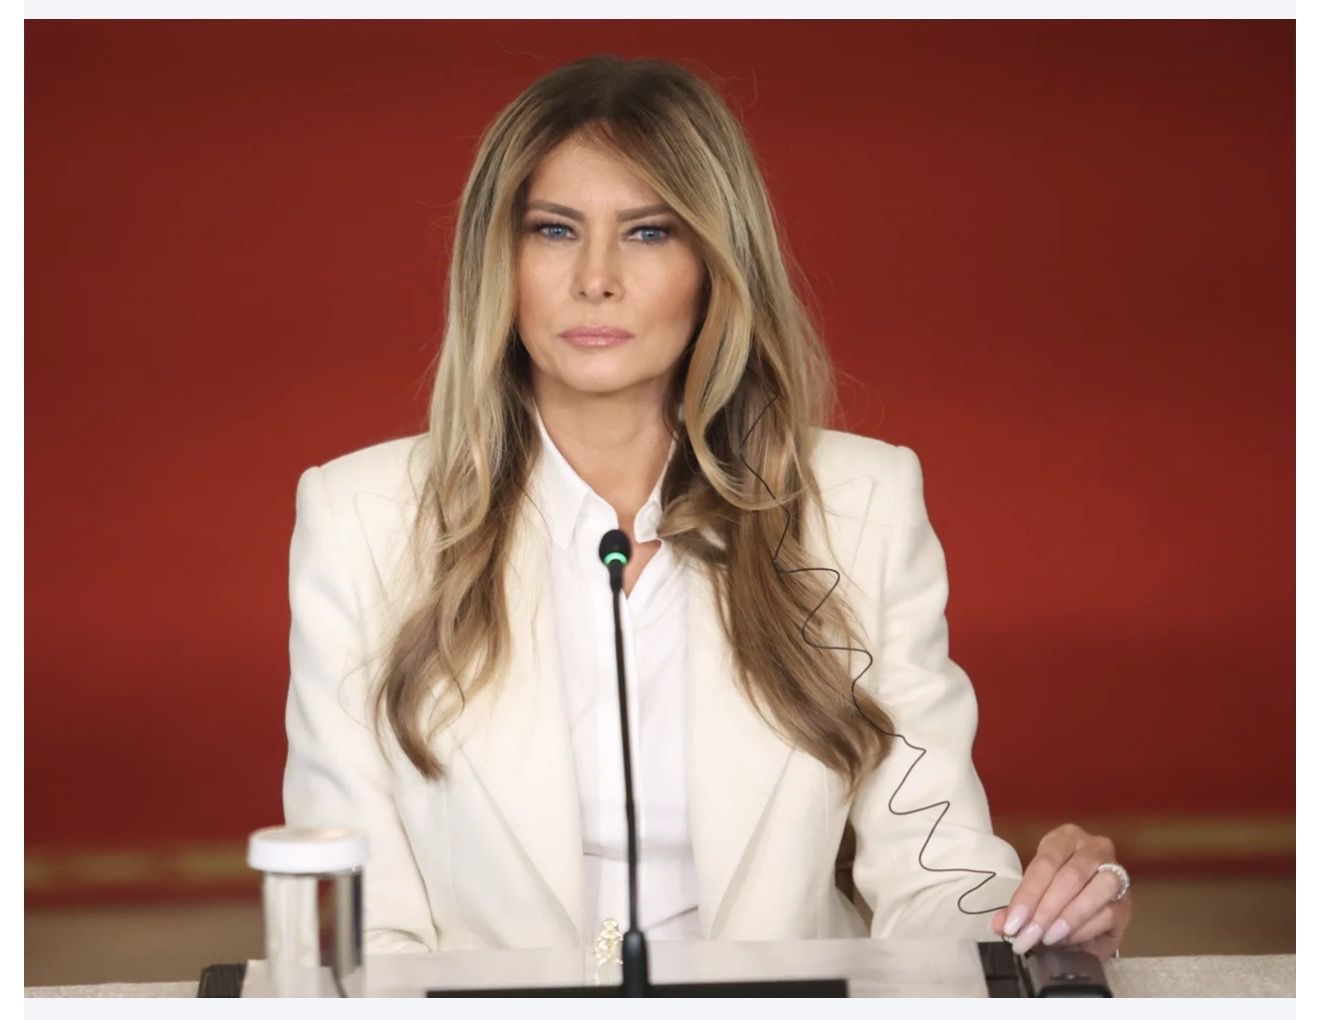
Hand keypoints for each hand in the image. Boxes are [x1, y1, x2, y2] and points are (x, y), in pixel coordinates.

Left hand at [990, 822, 1132, 958]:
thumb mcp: (1035, 893)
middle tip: (1027, 935)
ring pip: (1096, 890)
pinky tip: (1066, 939)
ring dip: (1069, 917)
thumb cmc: (1056, 890)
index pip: (1045, 863)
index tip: (1012, 923)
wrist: (1087, 908)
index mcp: (1065, 838)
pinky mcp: (1126, 901)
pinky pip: (1109, 913)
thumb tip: (999, 925)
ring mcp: (1116, 872)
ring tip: (1048, 938)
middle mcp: (1095, 848)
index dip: (1028, 895)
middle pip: (1071, 876)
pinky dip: (1084, 928)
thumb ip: (1018, 908)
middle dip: (1045, 910)